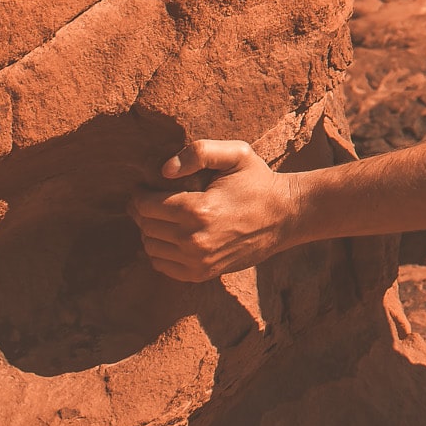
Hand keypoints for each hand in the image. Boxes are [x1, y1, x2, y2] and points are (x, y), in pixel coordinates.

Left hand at [129, 139, 298, 281]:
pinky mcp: (201, 273)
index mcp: (198, 209)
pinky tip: (171, 237)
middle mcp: (194, 239)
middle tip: (151, 200)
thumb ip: (200, 152)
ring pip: (150, 247)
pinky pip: (162, 265)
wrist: (286, 216)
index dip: (139, 194)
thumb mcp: (237, 154)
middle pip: (146, 226)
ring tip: (162, 217)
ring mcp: (198, 260)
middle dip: (143, 211)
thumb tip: (164, 170)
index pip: (146, 205)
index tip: (143, 187)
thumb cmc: (259, 182)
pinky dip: (159, 251)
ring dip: (150, 231)